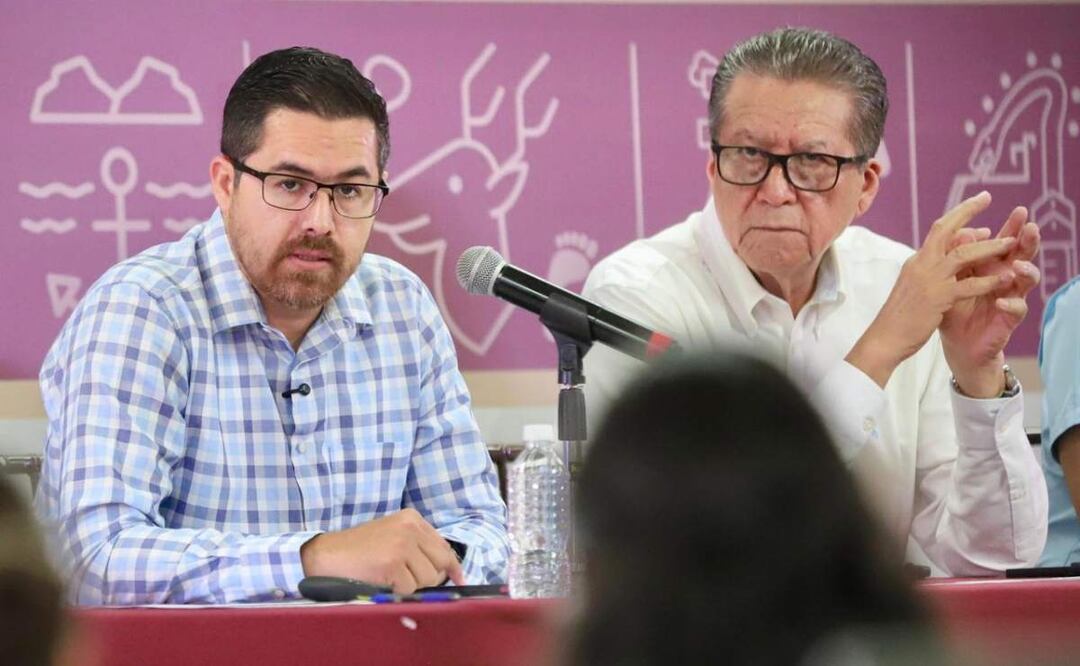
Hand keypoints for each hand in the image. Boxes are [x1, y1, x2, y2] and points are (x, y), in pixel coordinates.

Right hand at [300, 509, 465, 592]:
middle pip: (440, 564)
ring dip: (411, 585)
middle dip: (429, 578)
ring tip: (389, 576)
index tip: (457, 579)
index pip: (444, 547)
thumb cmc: (359, 550)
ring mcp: (402, 544)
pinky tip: (382, 581)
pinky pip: (410, 589)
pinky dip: (398, 591)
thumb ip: (418, 546)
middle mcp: (410, 528)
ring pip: (428, 579)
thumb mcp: (393, 536)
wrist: (327, 555)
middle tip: (407, 580)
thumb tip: (449, 570)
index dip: (451, 567)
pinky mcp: (393, 562)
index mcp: (412, 518)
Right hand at [846, 192, 1019, 388]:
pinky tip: (1006, 278)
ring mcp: (930, 280)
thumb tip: (949, 255)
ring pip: (964, 255)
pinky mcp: (938, 298)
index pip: (939, 230)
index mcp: (916, 261)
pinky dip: (989, 280)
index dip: (959, 215)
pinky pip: (969, 285)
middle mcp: (921, 264)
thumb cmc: (900, 317)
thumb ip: (931, 270)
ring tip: (1011, 242)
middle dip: (968, 211)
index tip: (978, 205)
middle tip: (987, 198)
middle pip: (947, 229)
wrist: (884, 338)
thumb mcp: (915, 287)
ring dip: (990, 247)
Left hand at [940, 198, 1039, 396]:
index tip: (1015, 208)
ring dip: (1025, 271)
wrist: (956, 342)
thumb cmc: (954, 307)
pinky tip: (1000, 301)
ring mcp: (1010, 296)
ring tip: (1017, 266)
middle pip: (1020, 254)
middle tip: (1030, 226)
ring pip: (1027, 279)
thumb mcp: (951, 279)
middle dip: (1027, 240)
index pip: (1002, 240)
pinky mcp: (1009, 318)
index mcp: (990, 265)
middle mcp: (1004, 277)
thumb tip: (961, 231)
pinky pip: (1016, 309)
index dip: (1009, 225)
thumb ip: (956, 257)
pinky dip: (1009, 304)